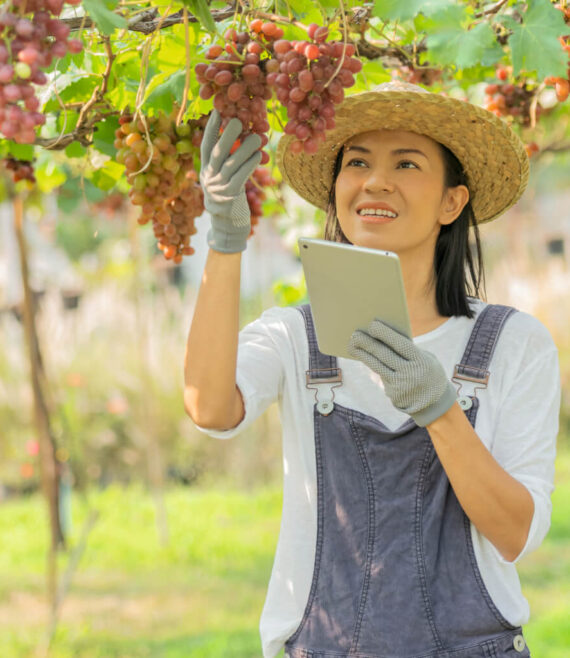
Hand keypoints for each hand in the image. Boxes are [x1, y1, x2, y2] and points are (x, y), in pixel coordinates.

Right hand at [199, 110, 261, 252]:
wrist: (227, 227)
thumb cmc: (229, 200)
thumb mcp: (223, 181)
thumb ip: (227, 163)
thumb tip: (240, 141)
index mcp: (206, 172)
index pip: (205, 146)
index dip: (210, 129)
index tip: (217, 111)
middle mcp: (209, 178)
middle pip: (217, 152)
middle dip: (227, 135)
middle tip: (237, 120)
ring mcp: (219, 188)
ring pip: (231, 163)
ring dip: (245, 148)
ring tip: (257, 136)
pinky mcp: (230, 197)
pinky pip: (241, 176)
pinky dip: (250, 164)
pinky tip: (259, 155)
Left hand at [347, 320, 456, 426]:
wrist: (435, 402)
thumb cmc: (427, 372)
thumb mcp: (426, 359)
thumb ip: (409, 350)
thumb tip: (384, 337)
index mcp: (421, 361)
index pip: (401, 345)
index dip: (386, 335)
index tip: (372, 325)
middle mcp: (410, 373)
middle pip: (385, 355)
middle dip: (368, 343)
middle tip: (355, 334)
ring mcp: (400, 385)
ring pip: (377, 366)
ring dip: (362, 355)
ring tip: (351, 345)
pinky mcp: (393, 394)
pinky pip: (380, 376)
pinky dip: (372, 365)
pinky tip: (363, 357)